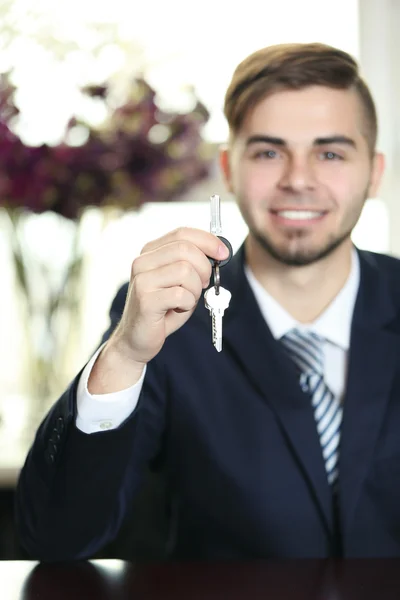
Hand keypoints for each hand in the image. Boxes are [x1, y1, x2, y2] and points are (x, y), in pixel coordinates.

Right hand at [102, 227, 228, 375]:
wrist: (136, 339)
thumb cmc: (163, 309)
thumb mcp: (180, 282)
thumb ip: (194, 264)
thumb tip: (220, 252)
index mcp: (150, 252)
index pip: (182, 233)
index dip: (208, 240)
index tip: (224, 253)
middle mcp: (142, 262)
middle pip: (185, 249)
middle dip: (204, 267)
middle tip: (204, 284)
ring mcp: (142, 280)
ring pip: (185, 271)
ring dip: (195, 289)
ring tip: (186, 300)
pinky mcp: (145, 300)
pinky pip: (181, 295)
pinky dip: (188, 304)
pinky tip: (178, 309)